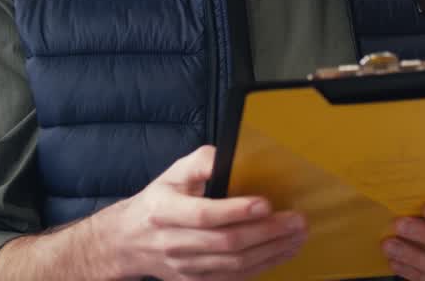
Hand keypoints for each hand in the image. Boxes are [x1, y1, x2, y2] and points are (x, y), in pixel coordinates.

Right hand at [95, 145, 307, 279]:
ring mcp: (184, 267)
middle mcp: (173, 242)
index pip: (204, 215)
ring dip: (271, 251)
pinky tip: (281, 252)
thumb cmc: (159, 201)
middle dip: (266, 232)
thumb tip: (232, 156)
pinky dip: (262, 266)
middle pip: (226, 242)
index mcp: (164, 211)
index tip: (266, 203)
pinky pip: (233, 279)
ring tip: (296, 236)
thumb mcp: (173, 173)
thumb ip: (202, 162)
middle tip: (295, 221)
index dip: (236, 211)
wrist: (129, 240)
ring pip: (234, 265)